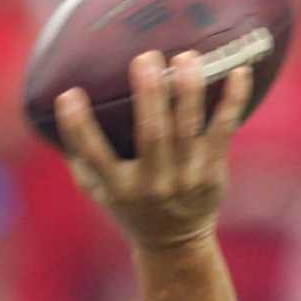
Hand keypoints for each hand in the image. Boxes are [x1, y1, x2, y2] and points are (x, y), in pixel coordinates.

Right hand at [54, 50, 251, 250]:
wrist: (175, 243)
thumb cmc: (129, 204)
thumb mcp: (99, 190)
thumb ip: (80, 154)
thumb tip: (59, 100)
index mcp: (118, 188)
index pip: (94, 155)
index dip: (78, 126)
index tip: (69, 95)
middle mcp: (152, 184)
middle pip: (151, 134)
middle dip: (149, 94)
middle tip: (145, 57)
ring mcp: (185, 178)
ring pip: (188, 129)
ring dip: (189, 91)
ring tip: (186, 57)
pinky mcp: (212, 173)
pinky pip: (224, 130)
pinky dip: (232, 101)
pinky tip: (240, 71)